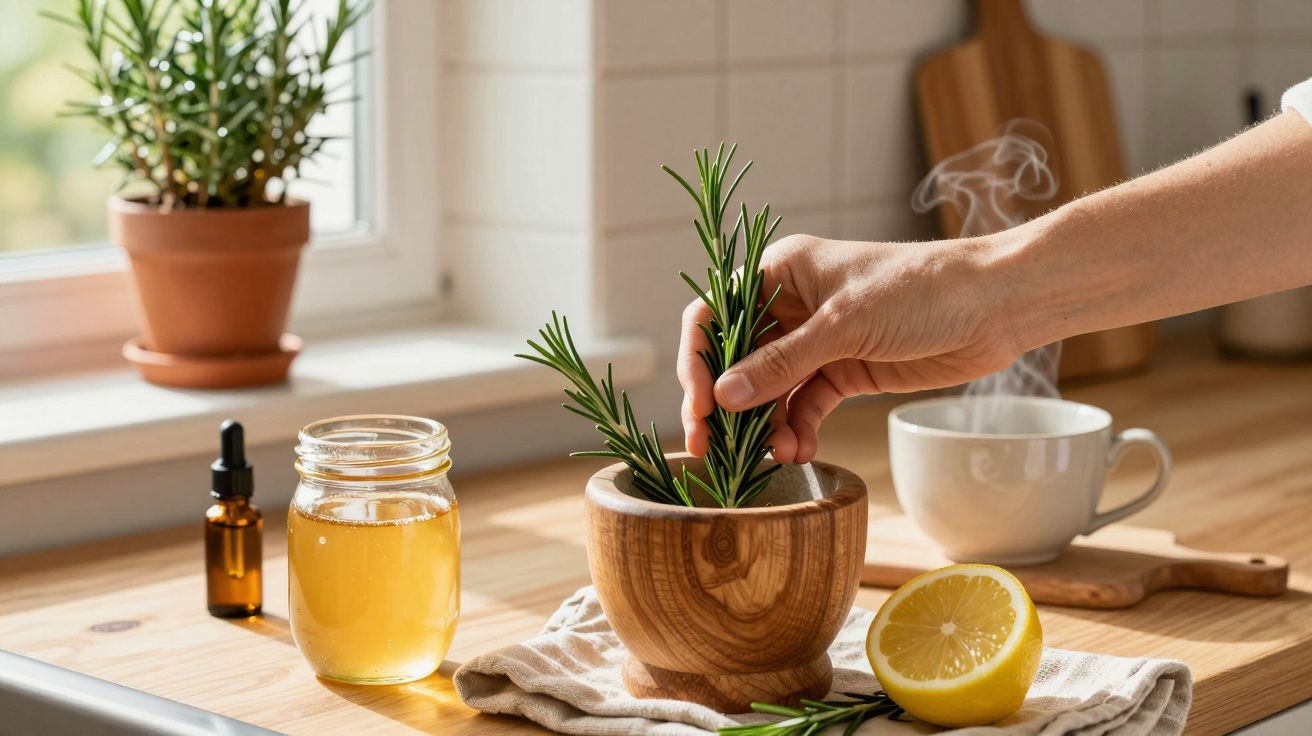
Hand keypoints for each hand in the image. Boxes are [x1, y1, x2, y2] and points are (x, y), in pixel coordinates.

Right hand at [678, 234, 1021, 463]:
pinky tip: (797, 451)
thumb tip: (723, 397)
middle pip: (737, 358)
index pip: (716, 314)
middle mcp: (792, 305)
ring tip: (772, 454)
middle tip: (712, 448)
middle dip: (726, 405)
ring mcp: (818, 341)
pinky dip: (796, 429)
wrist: (995, 307)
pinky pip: (804, 405)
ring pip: (770, 390)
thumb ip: (781, 363)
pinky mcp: (844, 370)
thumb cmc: (921, 291)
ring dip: (765, 424)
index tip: (700, 405)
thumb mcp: (843, 325)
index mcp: (782, 272)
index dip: (698, 360)